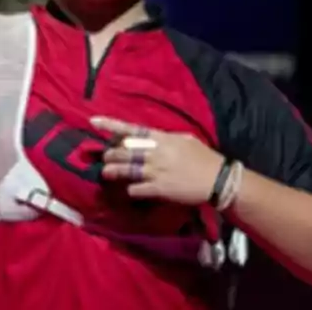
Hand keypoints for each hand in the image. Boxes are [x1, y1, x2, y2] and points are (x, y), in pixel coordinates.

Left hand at [93, 115, 225, 205]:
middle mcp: (155, 153)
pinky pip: (137, 189)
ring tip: (105, 172)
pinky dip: (130, 189)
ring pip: (127, 170)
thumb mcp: (184, 139)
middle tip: (104, 156)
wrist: (218, 179)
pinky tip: (129, 190)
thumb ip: (164, 137)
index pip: (131, 129)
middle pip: (124, 151)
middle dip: (110, 154)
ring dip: (113, 171)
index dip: (111, 125)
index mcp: (161, 138)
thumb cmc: (203, 157)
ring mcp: (156, 171)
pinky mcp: (160, 189)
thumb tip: (147, 137)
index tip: (94, 122)